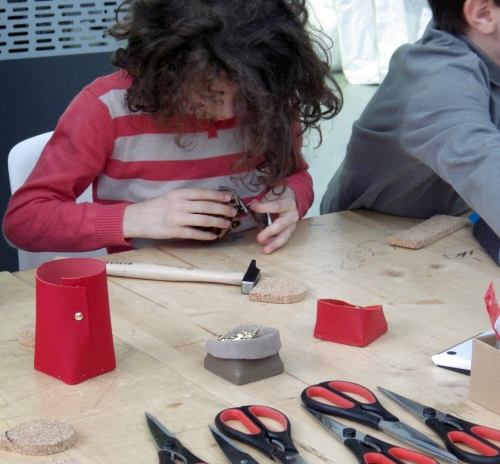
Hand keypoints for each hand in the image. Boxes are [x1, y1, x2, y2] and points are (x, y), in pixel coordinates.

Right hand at [122, 189, 236, 240]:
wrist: (136, 218)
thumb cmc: (155, 207)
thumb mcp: (171, 196)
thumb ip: (187, 198)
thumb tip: (207, 201)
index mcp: (180, 194)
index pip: (204, 193)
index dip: (218, 195)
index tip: (229, 198)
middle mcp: (180, 204)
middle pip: (207, 206)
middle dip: (223, 209)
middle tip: (233, 212)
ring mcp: (178, 219)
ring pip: (204, 220)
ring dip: (218, 222)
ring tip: (227, 224)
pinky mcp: (175, 232)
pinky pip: (195, 234)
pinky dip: (206, 235)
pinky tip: (214, 236)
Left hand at [248, 187, 298, 253]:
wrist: (294, 201)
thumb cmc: (280, 198)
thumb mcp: (273, 196)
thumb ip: (262, 201)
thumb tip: (251, 205)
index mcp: (287, 204)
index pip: (275, 206)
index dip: (263, 207)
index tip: (252, 207)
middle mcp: (292, 216)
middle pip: (281, 225)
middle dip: (270, 232)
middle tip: (259, 238)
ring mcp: (292, 225)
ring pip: (284, 236)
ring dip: (274, 244)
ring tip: (265, 250)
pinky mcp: (290, 232)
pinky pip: (283, 240)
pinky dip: (274, 245)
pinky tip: (267, 249)